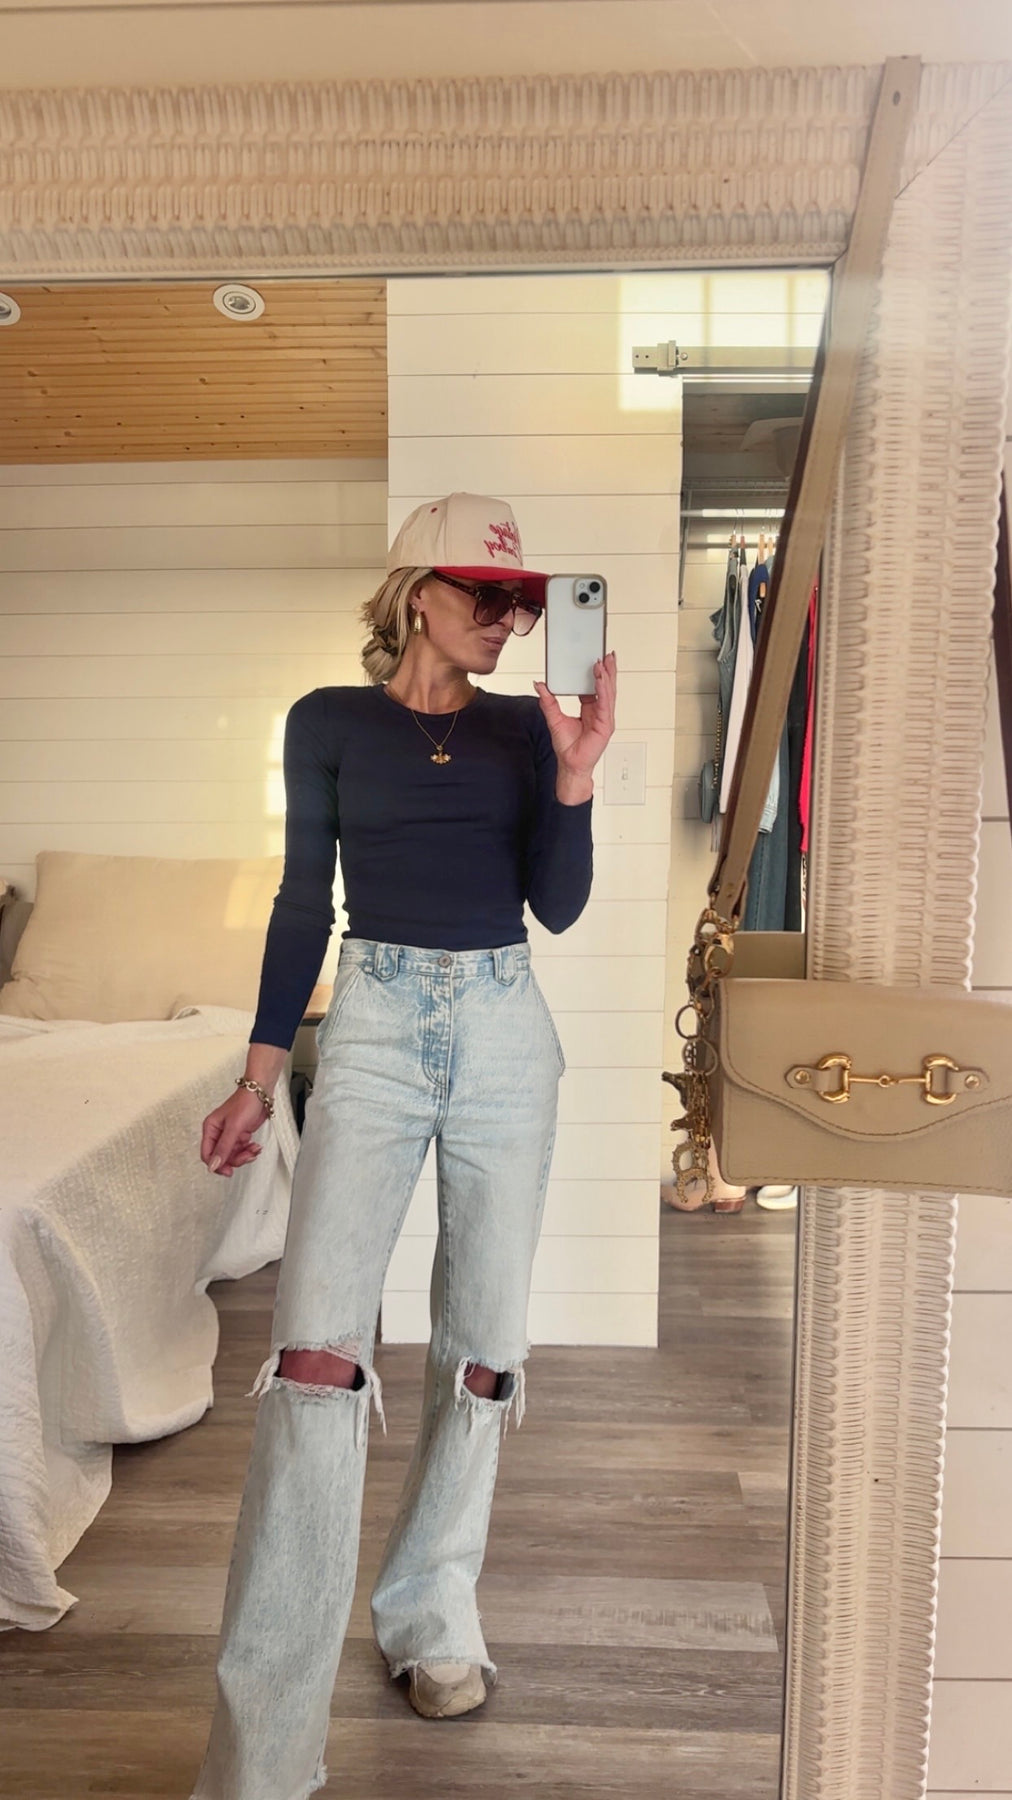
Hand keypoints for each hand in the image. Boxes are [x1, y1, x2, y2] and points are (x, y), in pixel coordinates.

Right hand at [201, 1087, 268, 1178]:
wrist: (261, 1093)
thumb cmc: (245, 1103)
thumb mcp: (234, 1127)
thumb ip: (224, 1147)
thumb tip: (213, 1165)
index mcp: (210, 1129)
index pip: (207, 1154)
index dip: (216, 1165)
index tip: (228, 1171)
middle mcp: (218, 1133)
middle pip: (221, 1157)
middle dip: (235, 1160)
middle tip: (247, 1156)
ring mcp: (229, 1135)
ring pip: (233, 1156)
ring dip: (245, 1155)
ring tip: (254, 1149)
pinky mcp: (240, 1135)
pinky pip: (242, 1150)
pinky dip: (249, 1151)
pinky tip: (255, 1147)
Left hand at [534, 650, 616, 783]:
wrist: (570, 766)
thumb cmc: (568, 747)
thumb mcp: (554, 718)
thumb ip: (548, 701)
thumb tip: (539, 685)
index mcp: (590, 709)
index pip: (594, 687)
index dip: (596, 673)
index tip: (596, 658)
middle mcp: (600, 712)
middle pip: (606, 687)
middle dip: (608, 669)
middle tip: (607, 653)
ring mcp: (604, 718)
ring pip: (608, 693)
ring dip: (607, 676)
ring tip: (604, 662)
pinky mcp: (605, 725)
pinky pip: (604, 704)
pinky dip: (603, 691)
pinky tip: (601, 680)